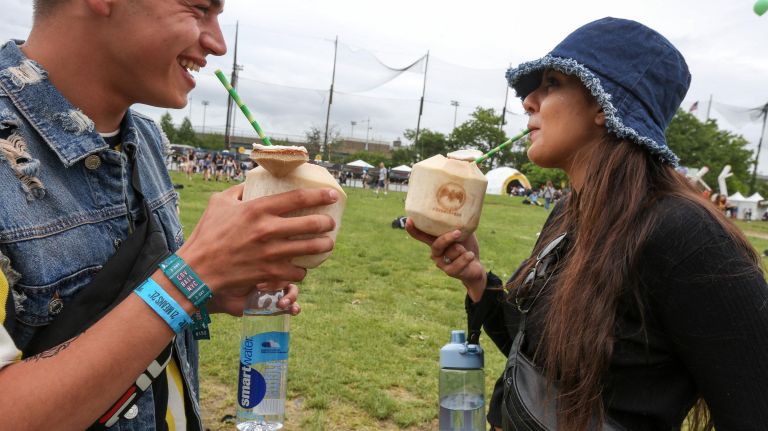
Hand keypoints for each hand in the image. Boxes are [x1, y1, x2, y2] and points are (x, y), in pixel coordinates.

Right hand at [178, 184, 336, 314]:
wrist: (197, 270)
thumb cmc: (207, 234)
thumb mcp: (219, 203)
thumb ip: (239, 191)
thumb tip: (253, 182)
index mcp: (257, 209)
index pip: (297, 198)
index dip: (320, 195)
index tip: (333, 195)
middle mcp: (267, 230)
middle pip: (312, 224)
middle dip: (327, 223)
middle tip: (331, 223)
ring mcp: (270, 253)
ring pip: (311, 249)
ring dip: (324, 246)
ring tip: (327, 244)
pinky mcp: (269, 273)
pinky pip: (298, 272)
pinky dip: (302, 270)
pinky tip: (302, 266)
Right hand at [405, 219, 486, 301]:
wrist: (475, 266)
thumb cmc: (467, 246)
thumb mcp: (464, 233)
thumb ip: (459, 224)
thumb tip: (462, 209)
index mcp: (436, 240)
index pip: (421, 235)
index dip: (413, 229)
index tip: (409, 220)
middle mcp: (435, 251)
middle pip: (436, 244)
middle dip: (447, 238)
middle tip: (458, 232)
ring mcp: (440, 262)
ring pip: (452, 251)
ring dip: (464, 250)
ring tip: (467, 251)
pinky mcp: (449, 271)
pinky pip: (458, 262)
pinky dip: (467, 258)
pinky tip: (470, 256)